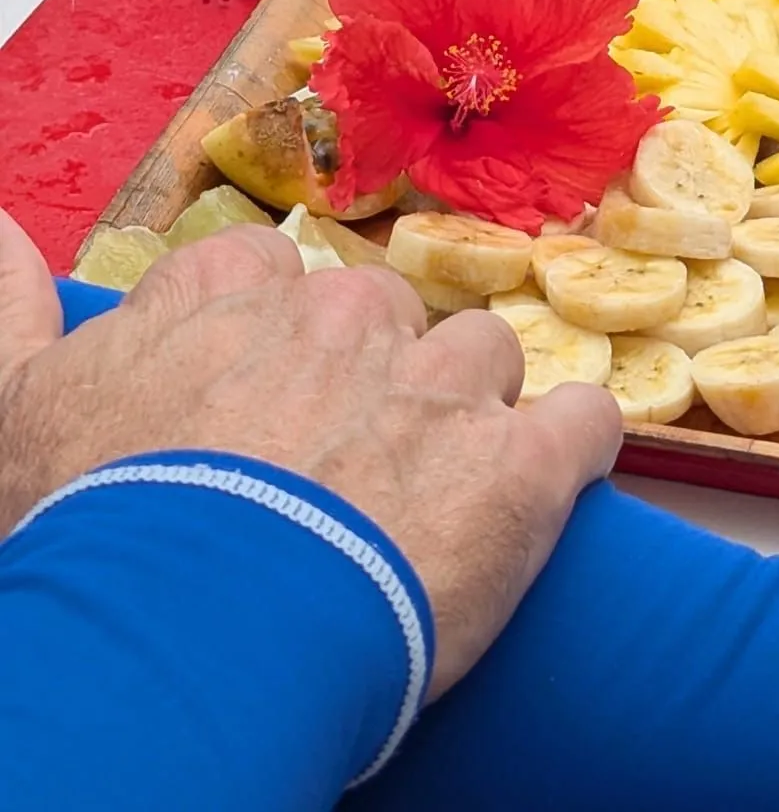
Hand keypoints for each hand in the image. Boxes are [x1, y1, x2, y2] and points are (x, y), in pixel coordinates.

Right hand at [0, 208, 618, 697]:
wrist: (191, 635)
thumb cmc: (93, 534)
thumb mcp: (17, 418)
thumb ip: (10, 317)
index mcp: (232, 302)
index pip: (270, 278)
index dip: (272, 342)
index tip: (258, 402)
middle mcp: (342, 321)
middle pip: (385, 315)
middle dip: (375, 376)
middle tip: (340, 468)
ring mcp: (438, 387)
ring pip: (485, 355)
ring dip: (470, 412)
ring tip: (436, 496)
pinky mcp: (518, 468)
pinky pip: (585, 423)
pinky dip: (576, 451)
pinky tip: (554, 487)